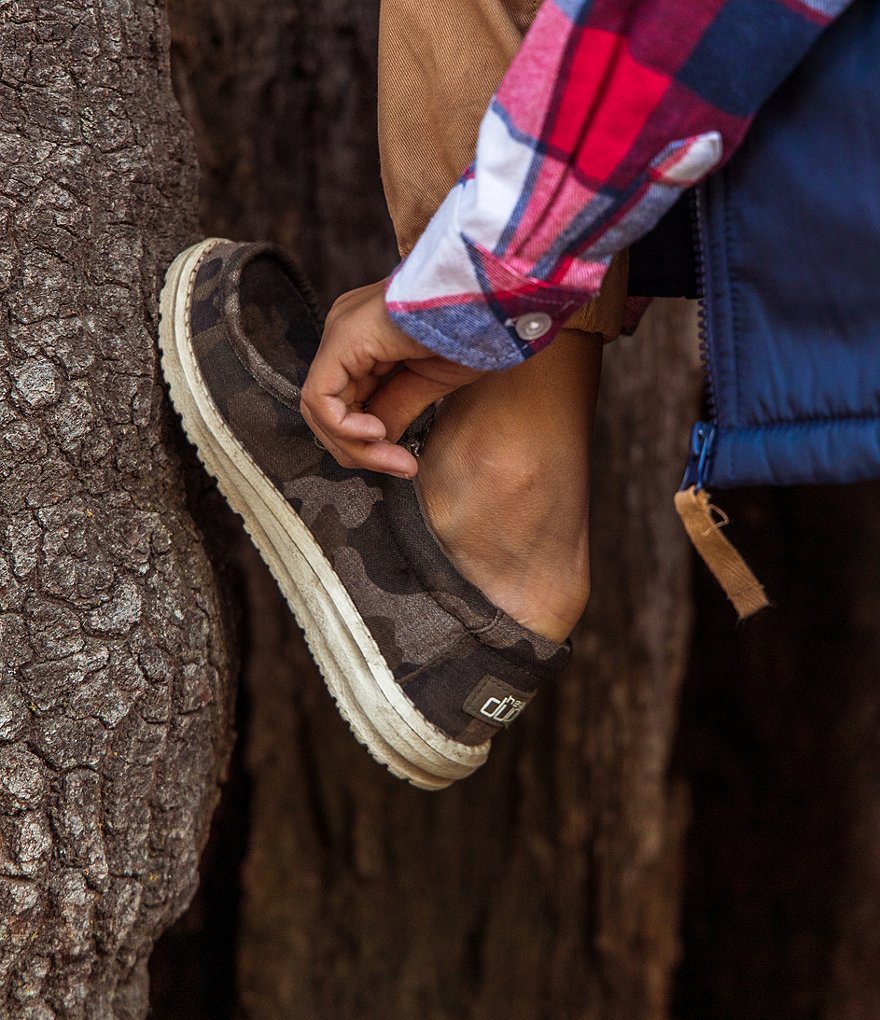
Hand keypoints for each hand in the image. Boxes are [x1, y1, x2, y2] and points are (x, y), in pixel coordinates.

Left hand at [300, 280, 483, 475]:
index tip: (405, 464)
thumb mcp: (431, 381)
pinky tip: (378, 434)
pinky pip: (321, 397)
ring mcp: (341, 330)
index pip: (346, 404)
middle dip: (360, 451)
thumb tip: (376, 443)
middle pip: (329, 410)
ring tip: (395, 458)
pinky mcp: (342, 337)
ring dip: (356, 447)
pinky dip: (345, 428)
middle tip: (400, 466)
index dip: (368, 445)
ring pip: (321, 409)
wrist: (496, 296)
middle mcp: (346, 331)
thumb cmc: (477, 327)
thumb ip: (396, 409)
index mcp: (366, 337)